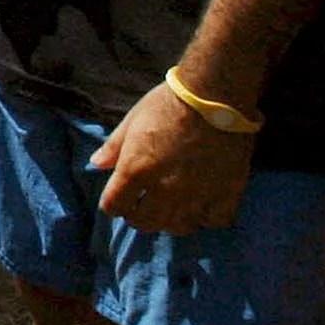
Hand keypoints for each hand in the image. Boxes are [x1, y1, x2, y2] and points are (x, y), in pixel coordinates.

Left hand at [92, 79, 253, 233]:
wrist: (216, 97)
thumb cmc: (168, 104)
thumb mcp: (132, 120)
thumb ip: (114, 147)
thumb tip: (96, 165)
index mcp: (137, 170)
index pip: (114, 206)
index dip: (113, 203)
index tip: (117, 197)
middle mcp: (165, 190)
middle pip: (145, 222)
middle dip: (137, 215)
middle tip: (141, 204)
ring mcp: (198, 196)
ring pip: (177, 227)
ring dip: (169, 220)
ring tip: (169, 208)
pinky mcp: (227, 194)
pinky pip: (213, 222)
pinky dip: (204, 218)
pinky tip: (200, 207)